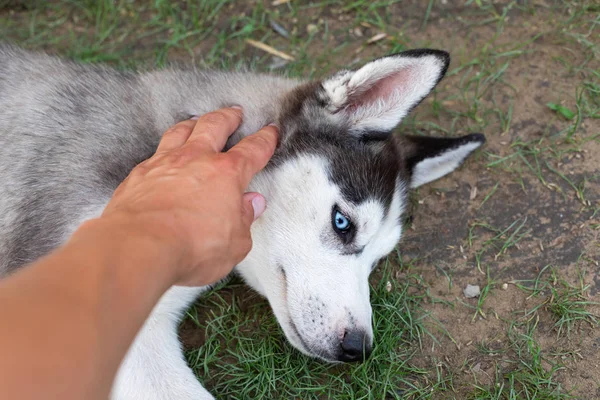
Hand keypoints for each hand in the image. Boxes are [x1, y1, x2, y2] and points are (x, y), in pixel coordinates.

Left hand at [99, 107, 277, 285]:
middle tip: (235, 112)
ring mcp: (165, 163)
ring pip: (181, 131)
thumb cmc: (191, 247)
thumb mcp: (235, 243)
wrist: (138, 247)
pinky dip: (165, 147)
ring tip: (198, 121)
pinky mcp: (139, 174)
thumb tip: (251, 204)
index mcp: (227, 174)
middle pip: (215, 126)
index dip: (264, 139)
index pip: (252, 150)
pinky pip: (156, 151)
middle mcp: (196, 160)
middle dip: (228, 117)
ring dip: (193, 123)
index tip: (270, 132)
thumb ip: (244, 219)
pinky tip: (164, 154)